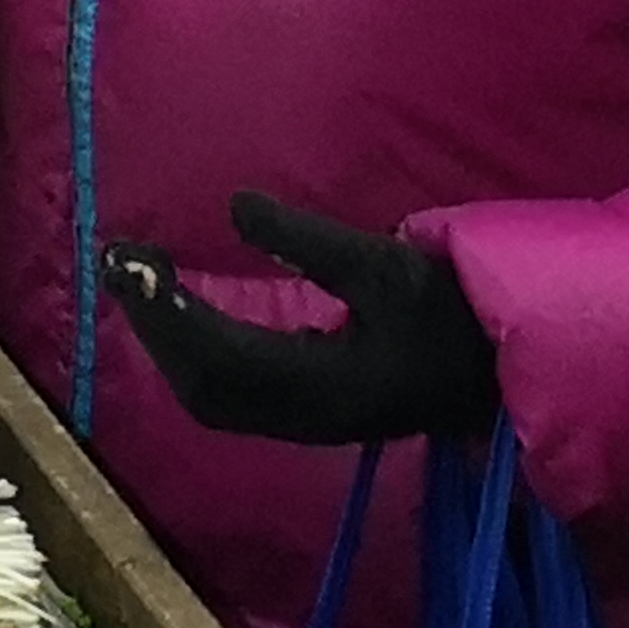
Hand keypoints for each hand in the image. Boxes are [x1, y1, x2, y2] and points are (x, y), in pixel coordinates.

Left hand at [110, 192, 503, 445]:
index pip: (221, 356)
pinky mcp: (308, 411)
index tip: (130, 259)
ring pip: (213, 395)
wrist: (506, 369)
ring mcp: (306, 420)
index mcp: (326, 384)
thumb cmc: (452, 312)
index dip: (167, 311)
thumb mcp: (384, 264)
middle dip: (157, 325)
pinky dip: (194, 353)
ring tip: (141, 282)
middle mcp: (306, 414)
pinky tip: (184, 315)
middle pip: (204, 385)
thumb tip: (236, 207)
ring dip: (170, 341)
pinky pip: (231, 393)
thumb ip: (309, 241)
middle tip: (122, 262)